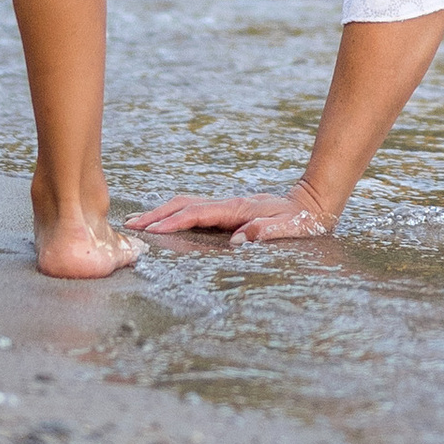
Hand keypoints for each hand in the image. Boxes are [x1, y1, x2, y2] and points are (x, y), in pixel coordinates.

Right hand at [128, 186, 334, 244]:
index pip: (197, 214)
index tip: (152, 231)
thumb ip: (265, 232)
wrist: (312, 204)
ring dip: (162, 212)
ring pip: (187, 203)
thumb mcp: (288, 229)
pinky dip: (175, 213)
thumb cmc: (300, 221)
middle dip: (157, 214)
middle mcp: (228, 204)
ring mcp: (227, 206)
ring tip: (140, 222)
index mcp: (237, 209)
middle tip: (131, 225)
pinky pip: (195, 209)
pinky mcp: (228, 211)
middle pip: (184, 204)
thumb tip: (238, 240)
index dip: (173, 223)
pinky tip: (167, 221)